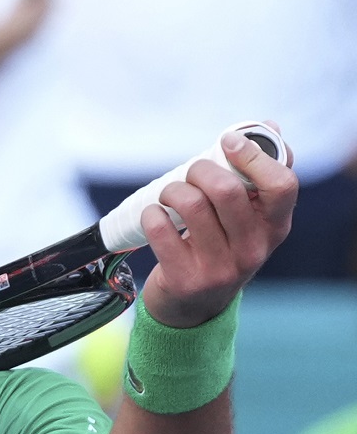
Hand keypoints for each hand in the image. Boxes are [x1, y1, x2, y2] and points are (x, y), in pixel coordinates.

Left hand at [141, 124, 297, 326]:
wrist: (193, 308)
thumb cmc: (219, 248)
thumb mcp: (247, 220)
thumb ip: (257, 175)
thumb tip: (269, 126)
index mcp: (275, 227)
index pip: (282, 184)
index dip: (254, 155)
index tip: (228, 142)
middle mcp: (253, 249)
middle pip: (227, 190)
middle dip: (199, 170)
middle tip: (190, 175)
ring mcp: (220, 268)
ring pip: (191, 205)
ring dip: (172, 190)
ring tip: (170, 195)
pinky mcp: (185, 279)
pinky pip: (161, 229)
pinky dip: (151, 213)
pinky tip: (154, 216)